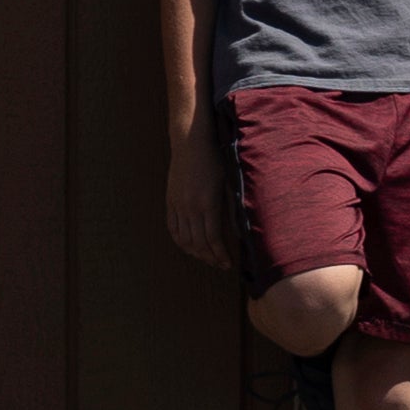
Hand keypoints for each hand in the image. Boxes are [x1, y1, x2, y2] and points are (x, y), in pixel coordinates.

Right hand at [164, 132, 229, 270]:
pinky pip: (173, 228)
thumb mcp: (228, 183)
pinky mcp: (170, 201)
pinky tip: (189, 247)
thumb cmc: (214, 160)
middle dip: (210, 258)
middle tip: (220, 265)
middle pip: (198, 243)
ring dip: (195, 253)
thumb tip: (239, 233)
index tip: (228, 264)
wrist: (190, 143)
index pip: (213, 239)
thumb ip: (232, 208)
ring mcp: (178, 205)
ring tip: (207, 258)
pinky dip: (180, 242)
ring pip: (184, 239)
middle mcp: (191, 207)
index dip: (220, 255)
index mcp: (208, 203)